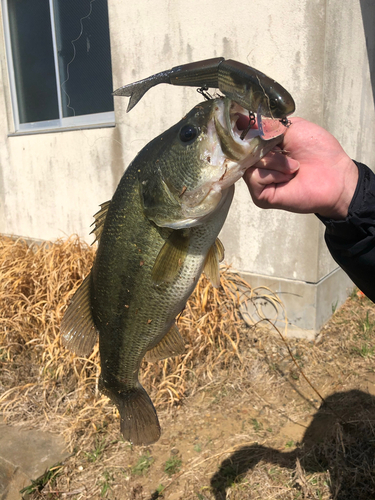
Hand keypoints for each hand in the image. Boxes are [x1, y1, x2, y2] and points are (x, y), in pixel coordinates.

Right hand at [244, 117, 358, 218]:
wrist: (335, 175)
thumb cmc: (318, 150)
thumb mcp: (291, 127)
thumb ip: (265, 125)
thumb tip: (238, 119)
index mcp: (263, 146)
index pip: (241, 136)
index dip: (243, 130)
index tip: (244, 123)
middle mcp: (257, 163)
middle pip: (243, 148)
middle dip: (265, 145)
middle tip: (285, 149)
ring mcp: (257, 180)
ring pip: (249, 162)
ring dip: (275, 161)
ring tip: (294, 166)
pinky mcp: (260, 195)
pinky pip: (254, 177)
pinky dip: (273, 174)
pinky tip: (288, 178)